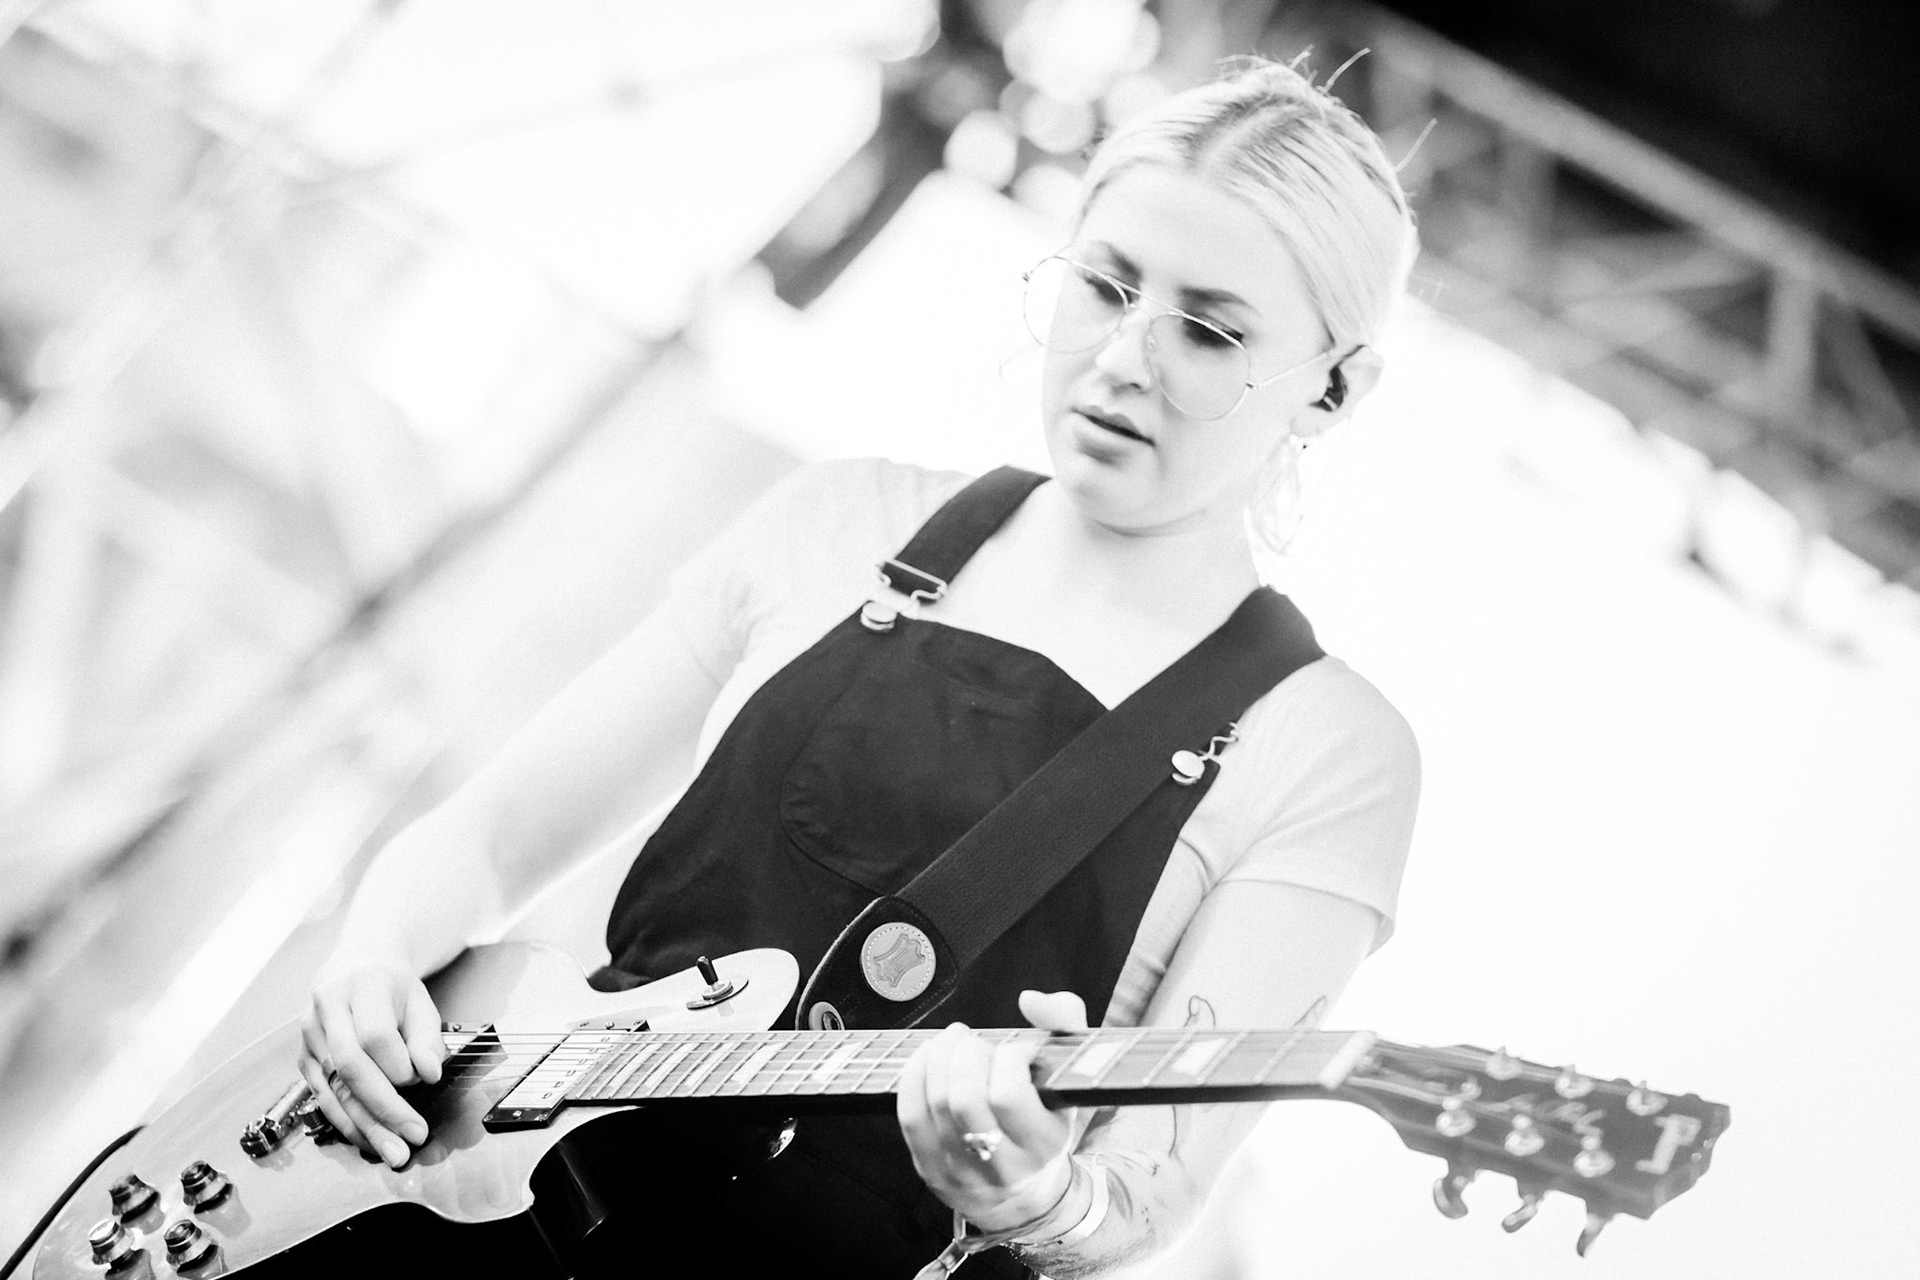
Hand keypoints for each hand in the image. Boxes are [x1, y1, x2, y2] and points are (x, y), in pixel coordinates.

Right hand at [297, 962, 447, 1167]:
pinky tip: (369, 1139)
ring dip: (364, 1126)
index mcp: (361, 985)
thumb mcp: (420, 1000)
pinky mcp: (303, 1057)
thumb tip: (429, 1073)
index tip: (423, 1080)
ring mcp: (309, 1034)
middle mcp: (327, 1008)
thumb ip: (427, 1037)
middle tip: (412, 1137)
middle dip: (382, 1108)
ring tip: (393, 1151)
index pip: (375, 1035)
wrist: (356, 966)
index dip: (399, 1065)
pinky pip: (323, 1096)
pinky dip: (347, 1122)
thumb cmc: (392, 987)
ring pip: (333, 1088)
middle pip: (349, 1066)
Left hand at [896, 990, 1088, 1230]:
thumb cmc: (1047, 1121)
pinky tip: (929, 1057)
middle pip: (964, 1099)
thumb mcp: (1071, 1077)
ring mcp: (962, 1172)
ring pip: (936, 1104)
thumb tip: (1030, 999)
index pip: (1009, 1095)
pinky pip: (910, 1117)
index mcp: (1044, 1145)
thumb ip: (1065, 1022)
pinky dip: (914, 1076)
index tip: (1016, 1049)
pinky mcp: (931, 1171)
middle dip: (965, 1054)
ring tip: (954, 1043)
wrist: (1026, 1193)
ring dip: (939, 1057)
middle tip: (974, 1042)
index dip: (1007, 1058)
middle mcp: (1002, 1166)